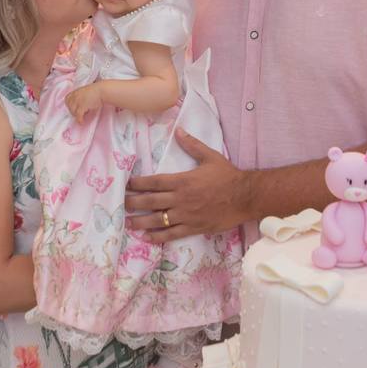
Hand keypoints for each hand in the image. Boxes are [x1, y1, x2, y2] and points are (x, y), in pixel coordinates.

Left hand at [65, 83, 101, 123]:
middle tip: (79, 113)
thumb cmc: (96, 92)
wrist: (102, 91)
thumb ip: (80, 97)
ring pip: (73, 111)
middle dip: (73, 111)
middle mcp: (75, 95)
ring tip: (82, 117)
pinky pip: (78, 115)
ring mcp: (78, 100)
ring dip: (76, 115)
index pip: (67, 99)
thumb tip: (79, 107)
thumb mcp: (85, 92)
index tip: (73, 108)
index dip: (69, 105)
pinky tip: (82, 122)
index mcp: (76, 91)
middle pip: (69, 106)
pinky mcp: (82, 105)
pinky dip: (79, 120)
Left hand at [124, 128, 250, 242]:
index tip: (127, 185)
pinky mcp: (194, 228)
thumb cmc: (228, 176)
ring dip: (141, 222)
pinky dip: (158, 236)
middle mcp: (181, 199)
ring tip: (128, 223)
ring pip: (158, 220)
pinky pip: (172, 234)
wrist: (245, 196)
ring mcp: (186, 215)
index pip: (154, 182)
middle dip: (134, 203)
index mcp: (182, 181)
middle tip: (121, 204)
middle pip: (151, 202)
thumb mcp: (210, 156)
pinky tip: (148, 237)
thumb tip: (178, 130)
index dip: (138, 184)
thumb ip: (192, 144)